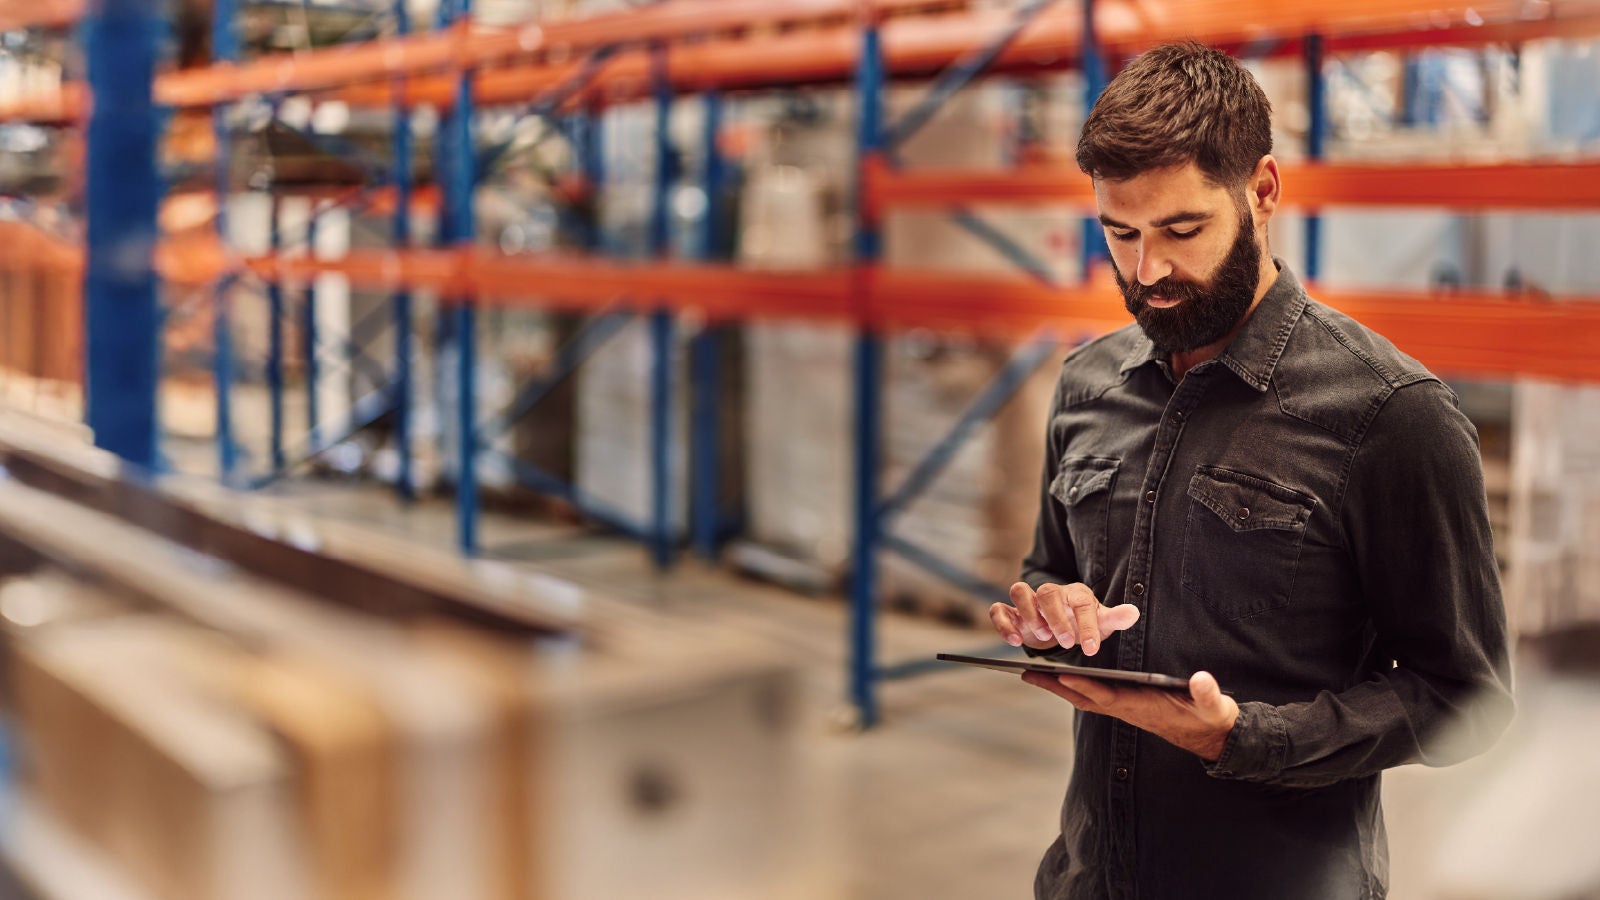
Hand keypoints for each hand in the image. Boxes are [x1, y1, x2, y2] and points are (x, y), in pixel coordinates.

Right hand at [989, 582, 1140, 656]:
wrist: (1061, 623)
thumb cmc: (1082, 621)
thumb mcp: (1101, 622)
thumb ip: (1115, 618)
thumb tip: (1133, 613)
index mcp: (1075, 594)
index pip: (1082, 604)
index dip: (1087, 625)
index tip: (1091, 648)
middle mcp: (1050, 593)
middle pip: (1048, 592)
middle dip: (1056, 617)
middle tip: (1064, 641)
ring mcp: (1028, 601)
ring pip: (1019, 591)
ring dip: (1028, 613)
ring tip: (1041, 636)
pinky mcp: (1011, 612)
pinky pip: (999, 609)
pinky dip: (1003, 623)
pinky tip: (1014, 641)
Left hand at [1022, 669, 1239, 761]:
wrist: (1212, 735)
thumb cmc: (1210, 717)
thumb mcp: (1214, 705)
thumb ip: (1207, 693)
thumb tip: (1202, 680)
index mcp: (1143, 708)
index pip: (1108, 696)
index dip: (1085, 685)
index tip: (1061, 673)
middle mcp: (1128, 710)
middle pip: (1084, 698)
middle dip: (1055, 686)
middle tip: (1025, 673)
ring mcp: (1125, 710)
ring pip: (1084, 698)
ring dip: (1059, 687)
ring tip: (1033, 673)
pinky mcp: (1127, 707)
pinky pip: (1093, 697)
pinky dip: (1074, 687)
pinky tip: (1062, 677)